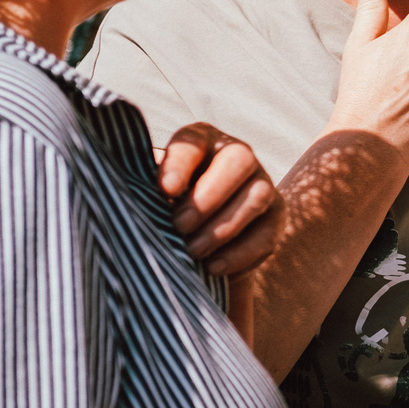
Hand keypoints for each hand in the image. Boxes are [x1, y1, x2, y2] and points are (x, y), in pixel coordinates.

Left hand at [157, 123, 282, 277]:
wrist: (199, 236)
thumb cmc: (168, 207)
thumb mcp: (153, 194)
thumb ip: (147, 191)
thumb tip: (133, 202)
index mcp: (201, 141)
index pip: (192, 142)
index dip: (180, 164)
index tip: (165, 190)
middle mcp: (237, 154)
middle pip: (238, 160)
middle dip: (208, 197)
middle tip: (179, 226)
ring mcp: (262, 183)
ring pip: (256, 196)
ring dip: (222, 227)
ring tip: (193, 251)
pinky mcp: (276, 216)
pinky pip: (267, 233)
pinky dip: (240, 253)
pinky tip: (213, 266)